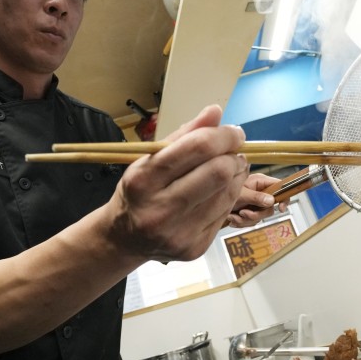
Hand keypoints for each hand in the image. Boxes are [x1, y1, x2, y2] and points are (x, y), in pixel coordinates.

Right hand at [106, 105, 249, 261]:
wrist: (124, 239)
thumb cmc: (138, 192)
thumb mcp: (149, 159)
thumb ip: (184, 135)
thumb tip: (216, 111)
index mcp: (143, 180)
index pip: (197, 148)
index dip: (224, 136)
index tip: (235, 132)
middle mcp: (159, 209)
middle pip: (219, 173)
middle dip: (233, 157)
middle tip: (233, 153)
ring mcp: (178, 232)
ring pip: (228, 193)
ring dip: (236, 176)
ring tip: (229, 169)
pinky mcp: (194, 248)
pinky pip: (225, 214)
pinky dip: (229, 197)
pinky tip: (221, 191)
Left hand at [225, 173, 283, 228]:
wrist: (209, 202)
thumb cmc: (222, 190)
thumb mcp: (241, 194)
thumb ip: (256, 197)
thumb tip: (272, 201)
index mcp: (260, 182)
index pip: (281, 187)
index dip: (284, 197)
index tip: (280, 208)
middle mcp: (260, 192)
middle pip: (270, 207)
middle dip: (256, 214)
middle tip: (243, 213)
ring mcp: (255, 203)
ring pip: (260, 217)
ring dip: (246, 220)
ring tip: (233, 215)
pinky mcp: (249, 211)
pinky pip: (251, 222)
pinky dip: (241, 223)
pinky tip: (232, 218)